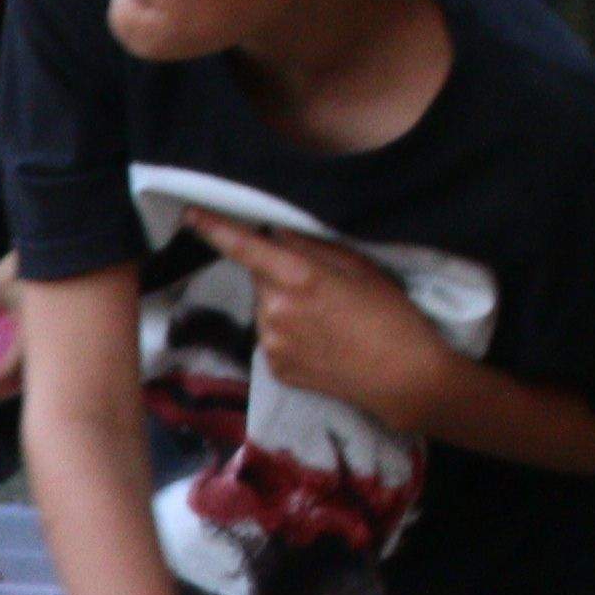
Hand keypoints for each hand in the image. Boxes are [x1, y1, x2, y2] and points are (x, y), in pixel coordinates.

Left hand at [193, 218, 461, 420]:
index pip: (244, 248)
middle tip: (321, 287)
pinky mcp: (274, 369)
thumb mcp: (361, 268)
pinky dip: (288, 334)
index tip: (190, 215)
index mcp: (299, 279)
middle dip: (278, 274)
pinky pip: (271, 338)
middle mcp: (275, 311)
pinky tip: (320, 342)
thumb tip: (277, 230)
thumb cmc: (392, 316)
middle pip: (259, 278)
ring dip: (283, 306)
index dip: (215, 229)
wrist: (404, 379)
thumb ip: (313, 247)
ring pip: (265, 309)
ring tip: (327, 320)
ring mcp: (271, 344)